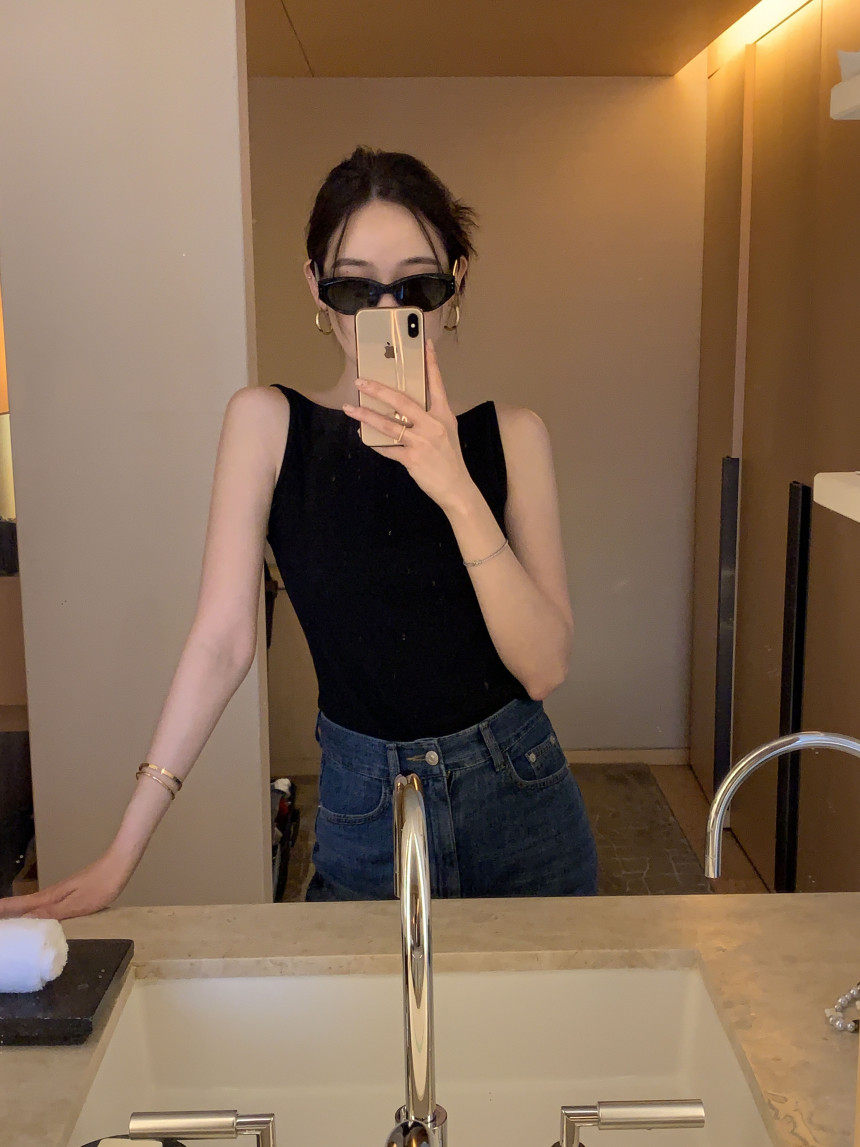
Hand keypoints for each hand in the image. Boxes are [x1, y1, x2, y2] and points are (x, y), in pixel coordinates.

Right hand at [0, 849, 131, 920]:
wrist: (120, 864)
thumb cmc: (101, 885)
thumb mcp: (77, 904)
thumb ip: (52, 912)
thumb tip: (25, 920)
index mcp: (50, 897)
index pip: (19, 905)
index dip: (3, 910)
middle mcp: (52, 894)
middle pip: (22, 905)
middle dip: (6, 913)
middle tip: (0, 928)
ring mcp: (61, 892)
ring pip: (33, 905)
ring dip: (18, 914)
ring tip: (9, 925)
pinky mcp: (70, 893)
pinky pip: (46, 905)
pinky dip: (35, 912)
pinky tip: (38, 919)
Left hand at [343, 338, 475, 512]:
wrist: (456, 487)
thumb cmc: (449, 458)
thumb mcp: (446, 432)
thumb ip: (429, 417)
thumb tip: (403, 407)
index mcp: (443, 414)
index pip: (436, 383)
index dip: (430, 362)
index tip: (423, 343)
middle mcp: (433, 424)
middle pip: (402, 401)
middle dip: (378, 390)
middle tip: (361, 380)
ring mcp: (422, 441)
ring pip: (388, 424)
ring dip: (366, 415)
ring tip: (350, 408)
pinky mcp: (412, 458)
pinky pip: (387, 448)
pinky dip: (373, 443)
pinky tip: (362, 436)